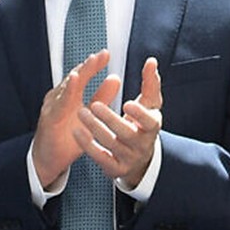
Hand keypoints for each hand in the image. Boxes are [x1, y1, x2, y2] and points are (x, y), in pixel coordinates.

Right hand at [32, 50, 119, 185]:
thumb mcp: (90, 116)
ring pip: (66, 88)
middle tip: (101, 55)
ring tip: (90, 63)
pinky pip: (59, 104)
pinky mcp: (49, 119)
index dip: (94, 65)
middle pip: (74, 78)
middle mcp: (59, 97)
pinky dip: (67, 92)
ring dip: (78, 74)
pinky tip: (74, 81)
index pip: (83, 76)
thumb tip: (115, 78)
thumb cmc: (67, 138)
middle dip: (88, 65)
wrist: (48, 160)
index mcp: (70, 96)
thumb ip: (101, 97)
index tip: (107, 54)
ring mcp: (52, 107)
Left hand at [77, 57, 162, 184]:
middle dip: (110, 119)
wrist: (140, 158)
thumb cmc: (142, 124)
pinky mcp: (115, 168)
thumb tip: (151, 61)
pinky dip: (88, 145)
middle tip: (94, 105)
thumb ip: (150, 84)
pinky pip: (100, 158)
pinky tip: (77, 132)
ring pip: (110, 144)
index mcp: (152, 127)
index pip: (150, 122)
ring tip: (81, 113)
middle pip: (126, 133)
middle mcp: (142, 145)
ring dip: (95, 128)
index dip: (140, 114)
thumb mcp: (150, 105)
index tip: (127, 103)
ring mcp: (129, 158)